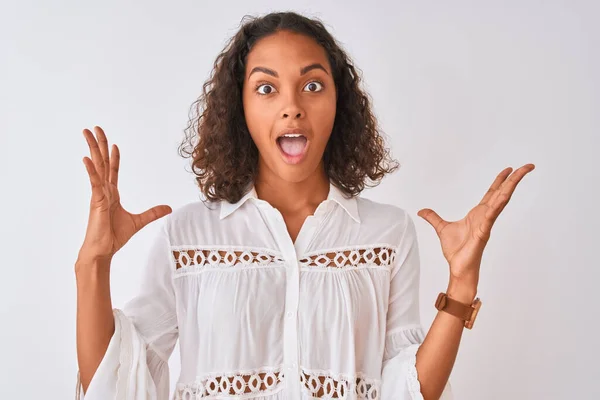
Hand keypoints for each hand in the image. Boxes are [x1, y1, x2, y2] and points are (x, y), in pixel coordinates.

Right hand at [77, 126, 171, 265]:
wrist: (103, 251)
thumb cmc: (113, 237)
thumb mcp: (138, 222)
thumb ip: (152, 213)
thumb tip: (168, 208)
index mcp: (111, 194)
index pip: (112, 171)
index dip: (114, 157)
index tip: (114, 145)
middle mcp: (104, 191)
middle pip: (102, 162)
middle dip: (99, 145)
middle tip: (95, 128)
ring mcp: (99, 194)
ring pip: (96, 166)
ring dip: (92, 149)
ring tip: (87, 133)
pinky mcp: (96, 201)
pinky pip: (94, 182)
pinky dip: (91, 170)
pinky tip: (87, 158)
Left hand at [417, 164, 534, 286]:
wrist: (458, 267)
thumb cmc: (456, 251)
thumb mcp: (441, 228)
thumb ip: (433, 218)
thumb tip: (422, 211)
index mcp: (478, 213)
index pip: (492, 193)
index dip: (500, 180)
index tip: (509, 169)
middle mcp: (485, 216)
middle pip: (502, 193)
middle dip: (514, 179)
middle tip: (527, 166)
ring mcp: (486, 223)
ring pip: (501, 201)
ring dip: (511, 187)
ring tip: (520, 174)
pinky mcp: (483, 232)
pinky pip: (491, 216)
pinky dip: (497, 206)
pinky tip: (503, 196)